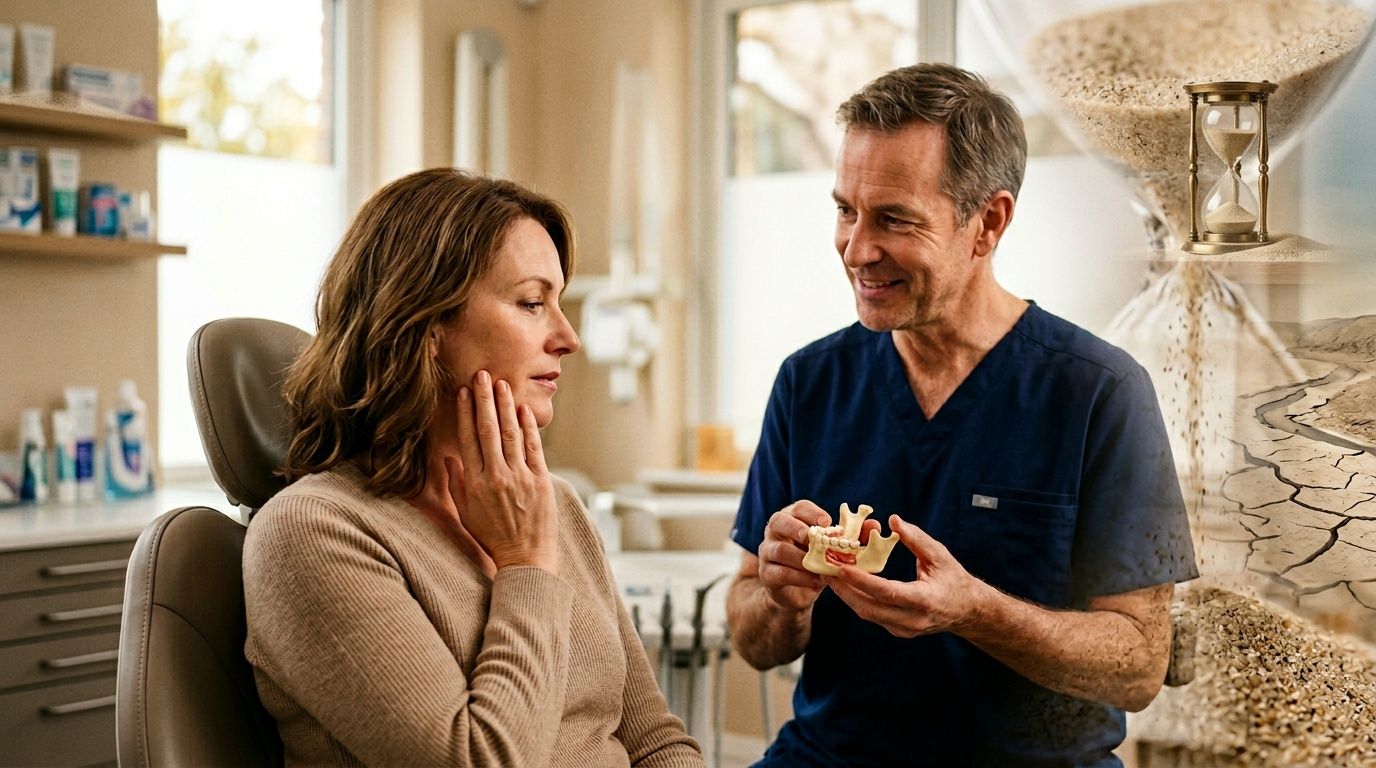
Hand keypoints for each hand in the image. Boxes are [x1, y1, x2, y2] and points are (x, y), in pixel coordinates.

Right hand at [452, 370, 557, 571]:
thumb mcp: (466, 514)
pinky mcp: (541, 482)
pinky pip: (534, 448)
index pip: (468, 439)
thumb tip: (449, 459)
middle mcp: (496, 477)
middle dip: (484, 399)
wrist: (525, 559)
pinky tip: (523, 410)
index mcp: (475, 484)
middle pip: (487, 430)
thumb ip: (457, 485)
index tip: (463, 392)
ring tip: (502, 384)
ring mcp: (520, 478)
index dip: (466, 413)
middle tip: (482, 375)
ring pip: (510, 434)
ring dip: (506, 406)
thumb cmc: (493, 538)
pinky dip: (529, 427)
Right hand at [757, 500, 870, 611]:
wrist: (798, 591)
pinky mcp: (767, 574)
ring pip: (779, 549)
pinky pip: (780, 573)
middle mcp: (775, 531)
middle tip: (811, 538)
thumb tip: (874, 525)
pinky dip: (799, 577)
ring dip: (801, 558)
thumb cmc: (817, 561)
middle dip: (796, 528)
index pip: (798, 507)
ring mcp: (767, 552)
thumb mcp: (834, 548)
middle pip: (778, 521)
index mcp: (792, 518)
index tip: (828, 522)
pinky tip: (815, 581)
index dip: (812, 513)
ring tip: (819, 567)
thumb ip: (852, 536)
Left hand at [824, 515, 988, 637]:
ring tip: (830, 574)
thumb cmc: (954, 579)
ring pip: (867, 614)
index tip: (842, 568)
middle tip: (826, 569)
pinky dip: (857, 599)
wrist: (967, 611)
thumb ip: (916, 538)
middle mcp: (912, 620)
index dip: (862, 581)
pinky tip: (846, 583)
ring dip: (846, 595)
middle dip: (844, 590)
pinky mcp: (898, 631)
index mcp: (925, 600)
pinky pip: (872, 615)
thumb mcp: (940, 555)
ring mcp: (904, 629)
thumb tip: (893, 520)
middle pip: (869, 608)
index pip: (887, 592)